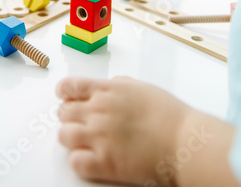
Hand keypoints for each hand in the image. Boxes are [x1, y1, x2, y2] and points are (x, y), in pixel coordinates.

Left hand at [57, 76, 188, 185]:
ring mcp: (99, 136)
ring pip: (64, 135)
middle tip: (78, 121)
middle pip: (63, 111)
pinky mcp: (105, 162)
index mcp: (108, 90)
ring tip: (83, 140)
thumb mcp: (143, 88)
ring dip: (71, 137)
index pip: (70, 86)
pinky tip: (89, 158)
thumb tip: (111, 84)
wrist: (184, 141)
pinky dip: (79, 160)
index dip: (64, 92)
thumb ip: (122, 84)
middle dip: (68, 116)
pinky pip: (76, 161)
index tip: (64, 96)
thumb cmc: (170, 115)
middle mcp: (99, 111)